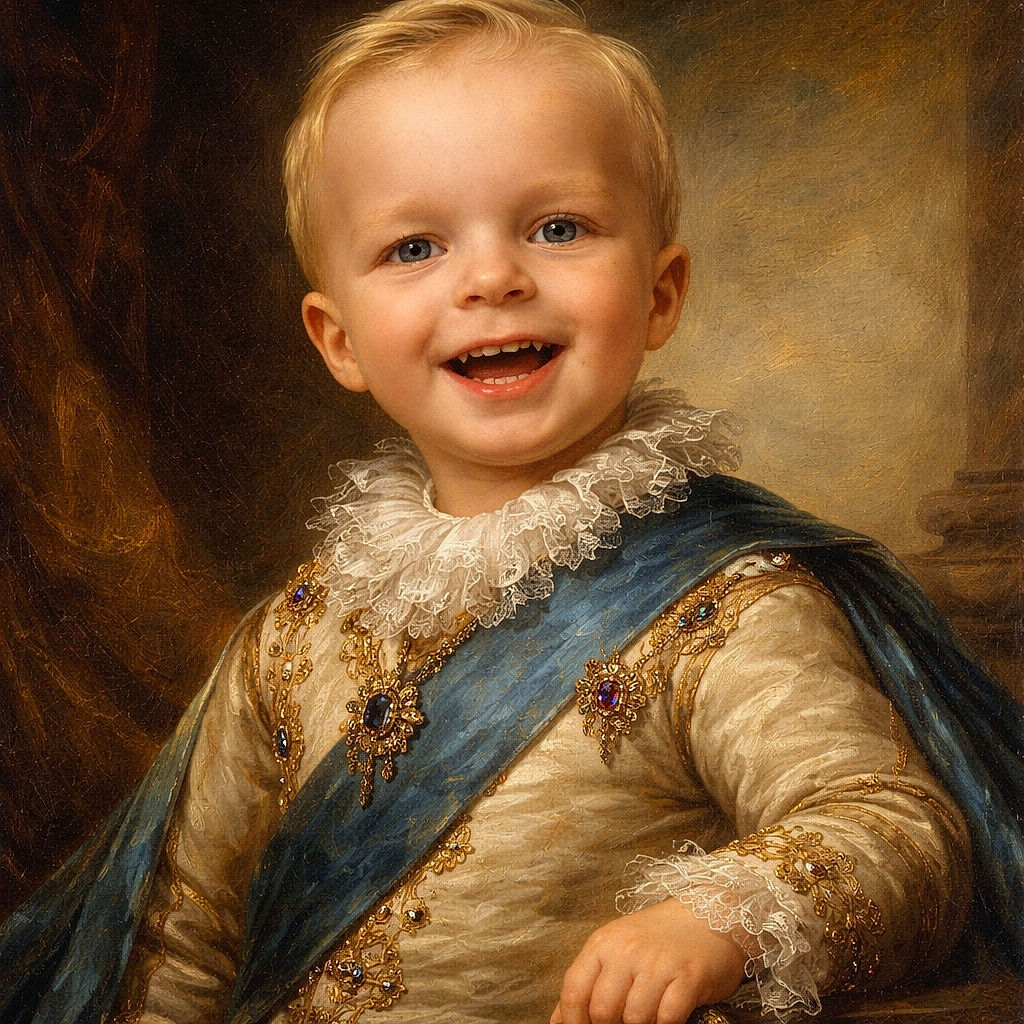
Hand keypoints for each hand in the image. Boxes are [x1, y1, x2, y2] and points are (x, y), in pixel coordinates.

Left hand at [550, 899, 747, 1023]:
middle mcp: (627, 950)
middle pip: (602, 1010)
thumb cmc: (659, 938)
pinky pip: (667, 1018)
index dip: (574, 1022)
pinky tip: (666, 1016)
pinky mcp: (688, 977)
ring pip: (634, 1018)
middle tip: (622, 1023)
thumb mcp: (617, 949)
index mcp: (603, 943)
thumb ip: (588, 982)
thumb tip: (559, 1020)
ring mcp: (658, 963)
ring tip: (648, 1016)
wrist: (710, 915)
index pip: (574, 991)